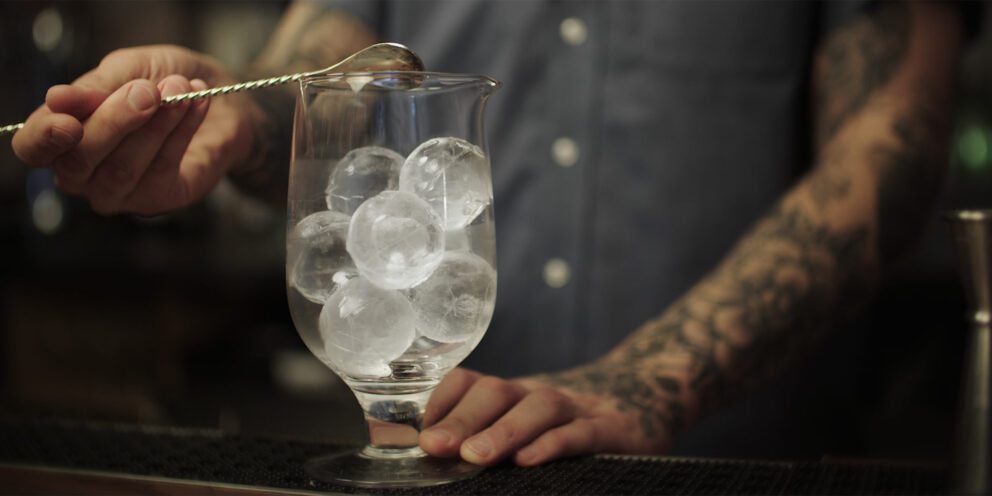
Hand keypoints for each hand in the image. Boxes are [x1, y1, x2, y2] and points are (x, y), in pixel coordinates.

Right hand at [12, 45, 258, 214]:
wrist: (222, 97)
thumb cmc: (164, 81)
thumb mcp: (129, 68)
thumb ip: (95, 87)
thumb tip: (57, 99)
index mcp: (63, 138)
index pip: (34, 148)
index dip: (44, 137)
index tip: (68, 120)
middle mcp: (84, 174)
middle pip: (79, 161)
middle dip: (115, 120)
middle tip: (148, 90)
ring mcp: (121, 193)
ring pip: (122, 169)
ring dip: (154, 125)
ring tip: (180, 88)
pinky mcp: (160, 199)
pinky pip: (163, 170)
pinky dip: (180, 132)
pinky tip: (196, 103)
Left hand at [419, 368, 671, 466]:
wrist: (646, 397)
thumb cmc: (569, 423)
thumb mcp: (526, 422)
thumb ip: (485, 433)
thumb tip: (424, 455)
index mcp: (513, 394)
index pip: (468, 382)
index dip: (440, 401)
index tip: (415, 433)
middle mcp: (539, 394)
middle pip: (498, 391)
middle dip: (463, 418)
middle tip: (435, 446)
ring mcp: (579, 408)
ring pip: (538, 407)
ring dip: (503, 431)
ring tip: (476, 457)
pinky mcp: (614, 430)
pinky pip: (581, 433)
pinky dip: (553, 444)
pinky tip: (529, 461)